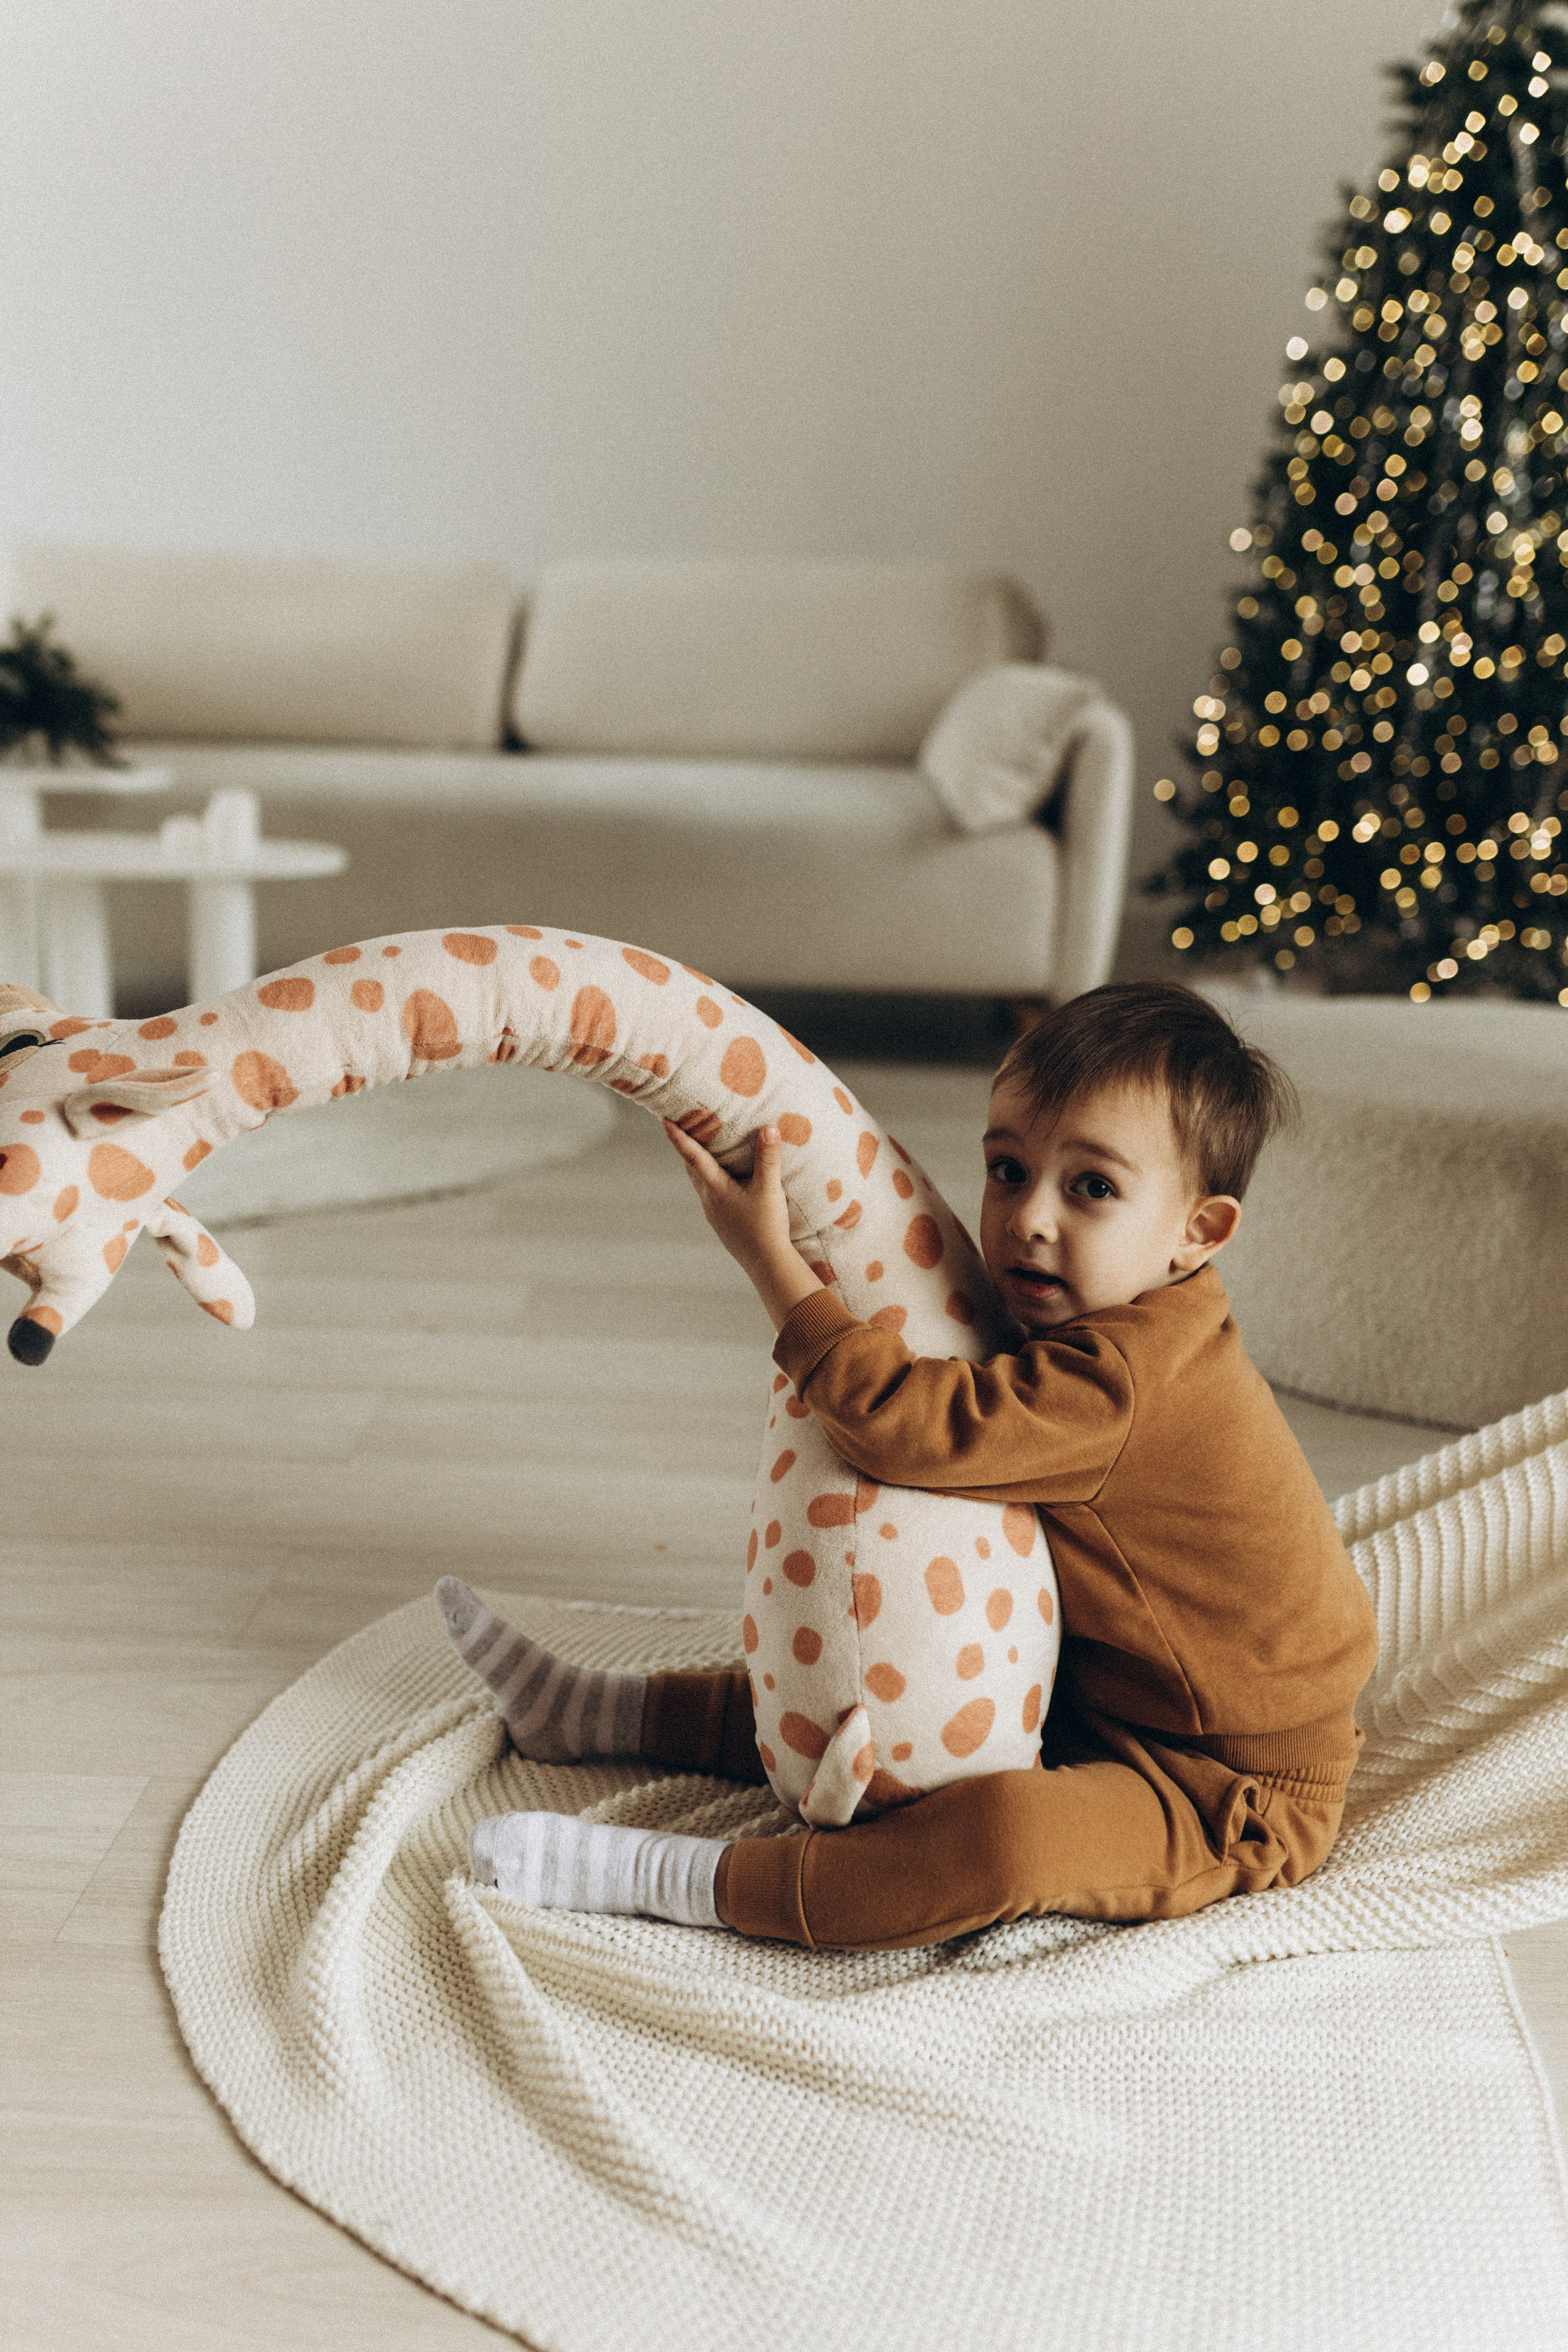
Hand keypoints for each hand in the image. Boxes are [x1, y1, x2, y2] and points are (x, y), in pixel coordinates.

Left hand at [662, 1120, 822, 1330]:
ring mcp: (714, 1215)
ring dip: (699, 1165)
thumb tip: (769, 1128)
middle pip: (692, 1169)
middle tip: (684, 1128)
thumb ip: (768, 1158)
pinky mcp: (723, 1225)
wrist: (767, 1264)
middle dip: (688, 1148)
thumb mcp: (769, 1189)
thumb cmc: (766, 1226)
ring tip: (704, 1150)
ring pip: (701, 1183)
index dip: (678, 1137)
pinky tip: (726, 1181)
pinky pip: (712, 1196)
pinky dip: (712, 1180)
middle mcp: (709, 1200)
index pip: (692, 1156)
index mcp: (715, 1188)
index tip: (663, 1120)